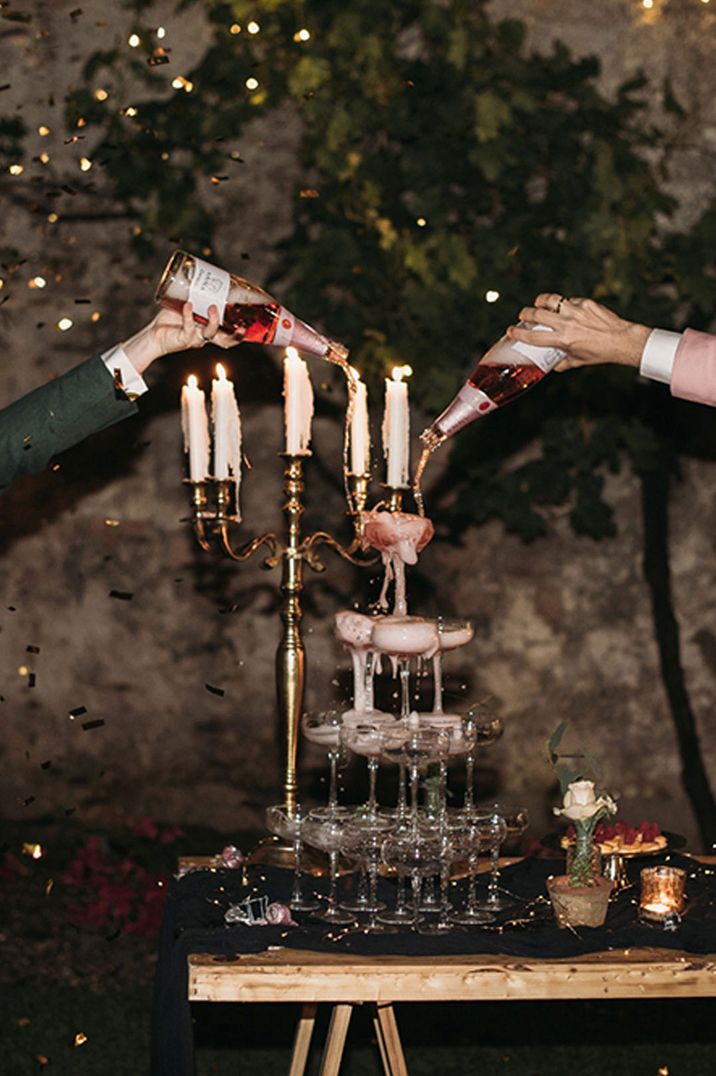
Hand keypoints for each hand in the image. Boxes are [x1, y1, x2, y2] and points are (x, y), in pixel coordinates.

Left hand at [120, 301, 242, 374]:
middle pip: (226, 341)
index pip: (229, 334)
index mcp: (210, 331)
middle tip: (242, 327)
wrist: (153, 335)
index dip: (241, 332)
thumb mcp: (187, 306)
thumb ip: (195, 295)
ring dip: (214, 321)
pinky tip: (187, 305)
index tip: (249, 323)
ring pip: (210, 333)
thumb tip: (202, 275)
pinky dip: (189, 315)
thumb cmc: (170, 320)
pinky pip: (189, 327)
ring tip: (212, 307)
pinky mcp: (183, 338)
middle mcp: (205, 337)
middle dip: (236, 336)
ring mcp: (195, 339)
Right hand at [506, 294, 650, 370]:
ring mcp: (576, 310)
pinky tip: (566, 308)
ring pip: (552, 300)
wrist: (621, 339)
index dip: (518, 333)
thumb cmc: (599, 353)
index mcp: (563, 340)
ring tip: (539, 303)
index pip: (534, 336)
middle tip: (523, 315)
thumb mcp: (578, 361)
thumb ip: (562, 363)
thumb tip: (552, 365)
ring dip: (542, 301)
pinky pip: (569, 301)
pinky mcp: (586, 302)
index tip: (510, 331)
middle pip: (537, 314)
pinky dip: (565, 304)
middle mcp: (567, 324)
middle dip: (526, 314)